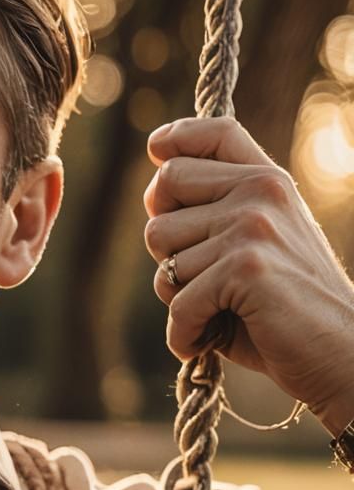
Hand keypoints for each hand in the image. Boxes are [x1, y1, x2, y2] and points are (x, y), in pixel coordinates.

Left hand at [143, 117, 353, 434]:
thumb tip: (154, 192)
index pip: (215, 132)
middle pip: (162, 187)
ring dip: (175, 294)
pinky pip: (178, 299)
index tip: (156, 151)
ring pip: (162, 249)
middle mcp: (262, 191)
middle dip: (163, 241)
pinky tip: (202, 342)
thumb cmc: (283, 311)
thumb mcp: (253, 251)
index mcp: (268, 182)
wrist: (342, 357)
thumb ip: (214, 219)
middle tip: (193, 276)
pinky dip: (182, 333)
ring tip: (213, 312)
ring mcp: (254, 225)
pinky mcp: (246, 267)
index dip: (176, 138)